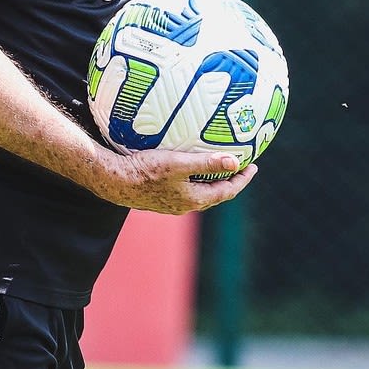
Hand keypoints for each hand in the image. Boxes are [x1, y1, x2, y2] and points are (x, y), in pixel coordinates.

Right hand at [93, 146, 257, 213]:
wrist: (114, 181)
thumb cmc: (146, 170)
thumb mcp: (178, 163)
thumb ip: (206, 163)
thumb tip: (235, 162)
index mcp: (194, 199)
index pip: (227, 192)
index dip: (242, 180)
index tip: (254, 166)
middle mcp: (185, 205)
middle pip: (216, 194)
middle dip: (231, 180)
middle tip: (243, 166)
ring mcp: (172, 203)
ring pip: (202, 193)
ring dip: (214, 180)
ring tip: (221, 166)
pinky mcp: (161, 198)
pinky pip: (188, 190)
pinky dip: (198, 180)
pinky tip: (192, 167)